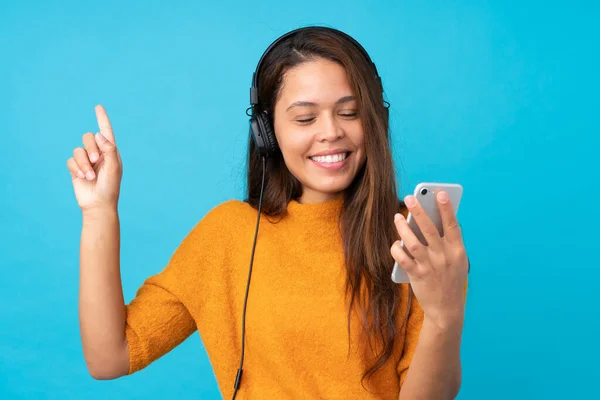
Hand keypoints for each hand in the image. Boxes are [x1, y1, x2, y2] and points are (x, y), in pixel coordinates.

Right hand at [66, 105, 122, 212]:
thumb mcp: (114, 167)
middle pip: (88, 137)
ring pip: (78, 150)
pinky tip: (82, 178)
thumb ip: (109, 149)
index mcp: (111, 152)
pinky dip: (76, 168)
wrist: (98, 204)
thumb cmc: (110, 187)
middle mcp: (98, 154)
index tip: (98, 107)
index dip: (102, 119)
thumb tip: (99, 134)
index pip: (105, 132)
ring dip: (83, 163)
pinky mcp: (76, 169)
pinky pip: (70, 160)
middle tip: (96, 161)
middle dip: (91, 148)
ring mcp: (86, 161)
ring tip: (90, 176)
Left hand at [390, 191, 468, 329]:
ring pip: (412, 242)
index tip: (439, 193)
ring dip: (403, 228)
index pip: (452, 225)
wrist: (447, 309)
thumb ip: (449, 242)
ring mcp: (430, 266)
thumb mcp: (458, 260)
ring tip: (397, 217)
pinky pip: (402, 259)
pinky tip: (395, 242)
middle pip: (429, 229)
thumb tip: (435, 219)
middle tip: (410, 198)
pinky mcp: (417, 275)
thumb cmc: (451, 279)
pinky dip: (397, 249)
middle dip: (419, 212)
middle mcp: (444, 257)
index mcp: (457, 251)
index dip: (446, 208)